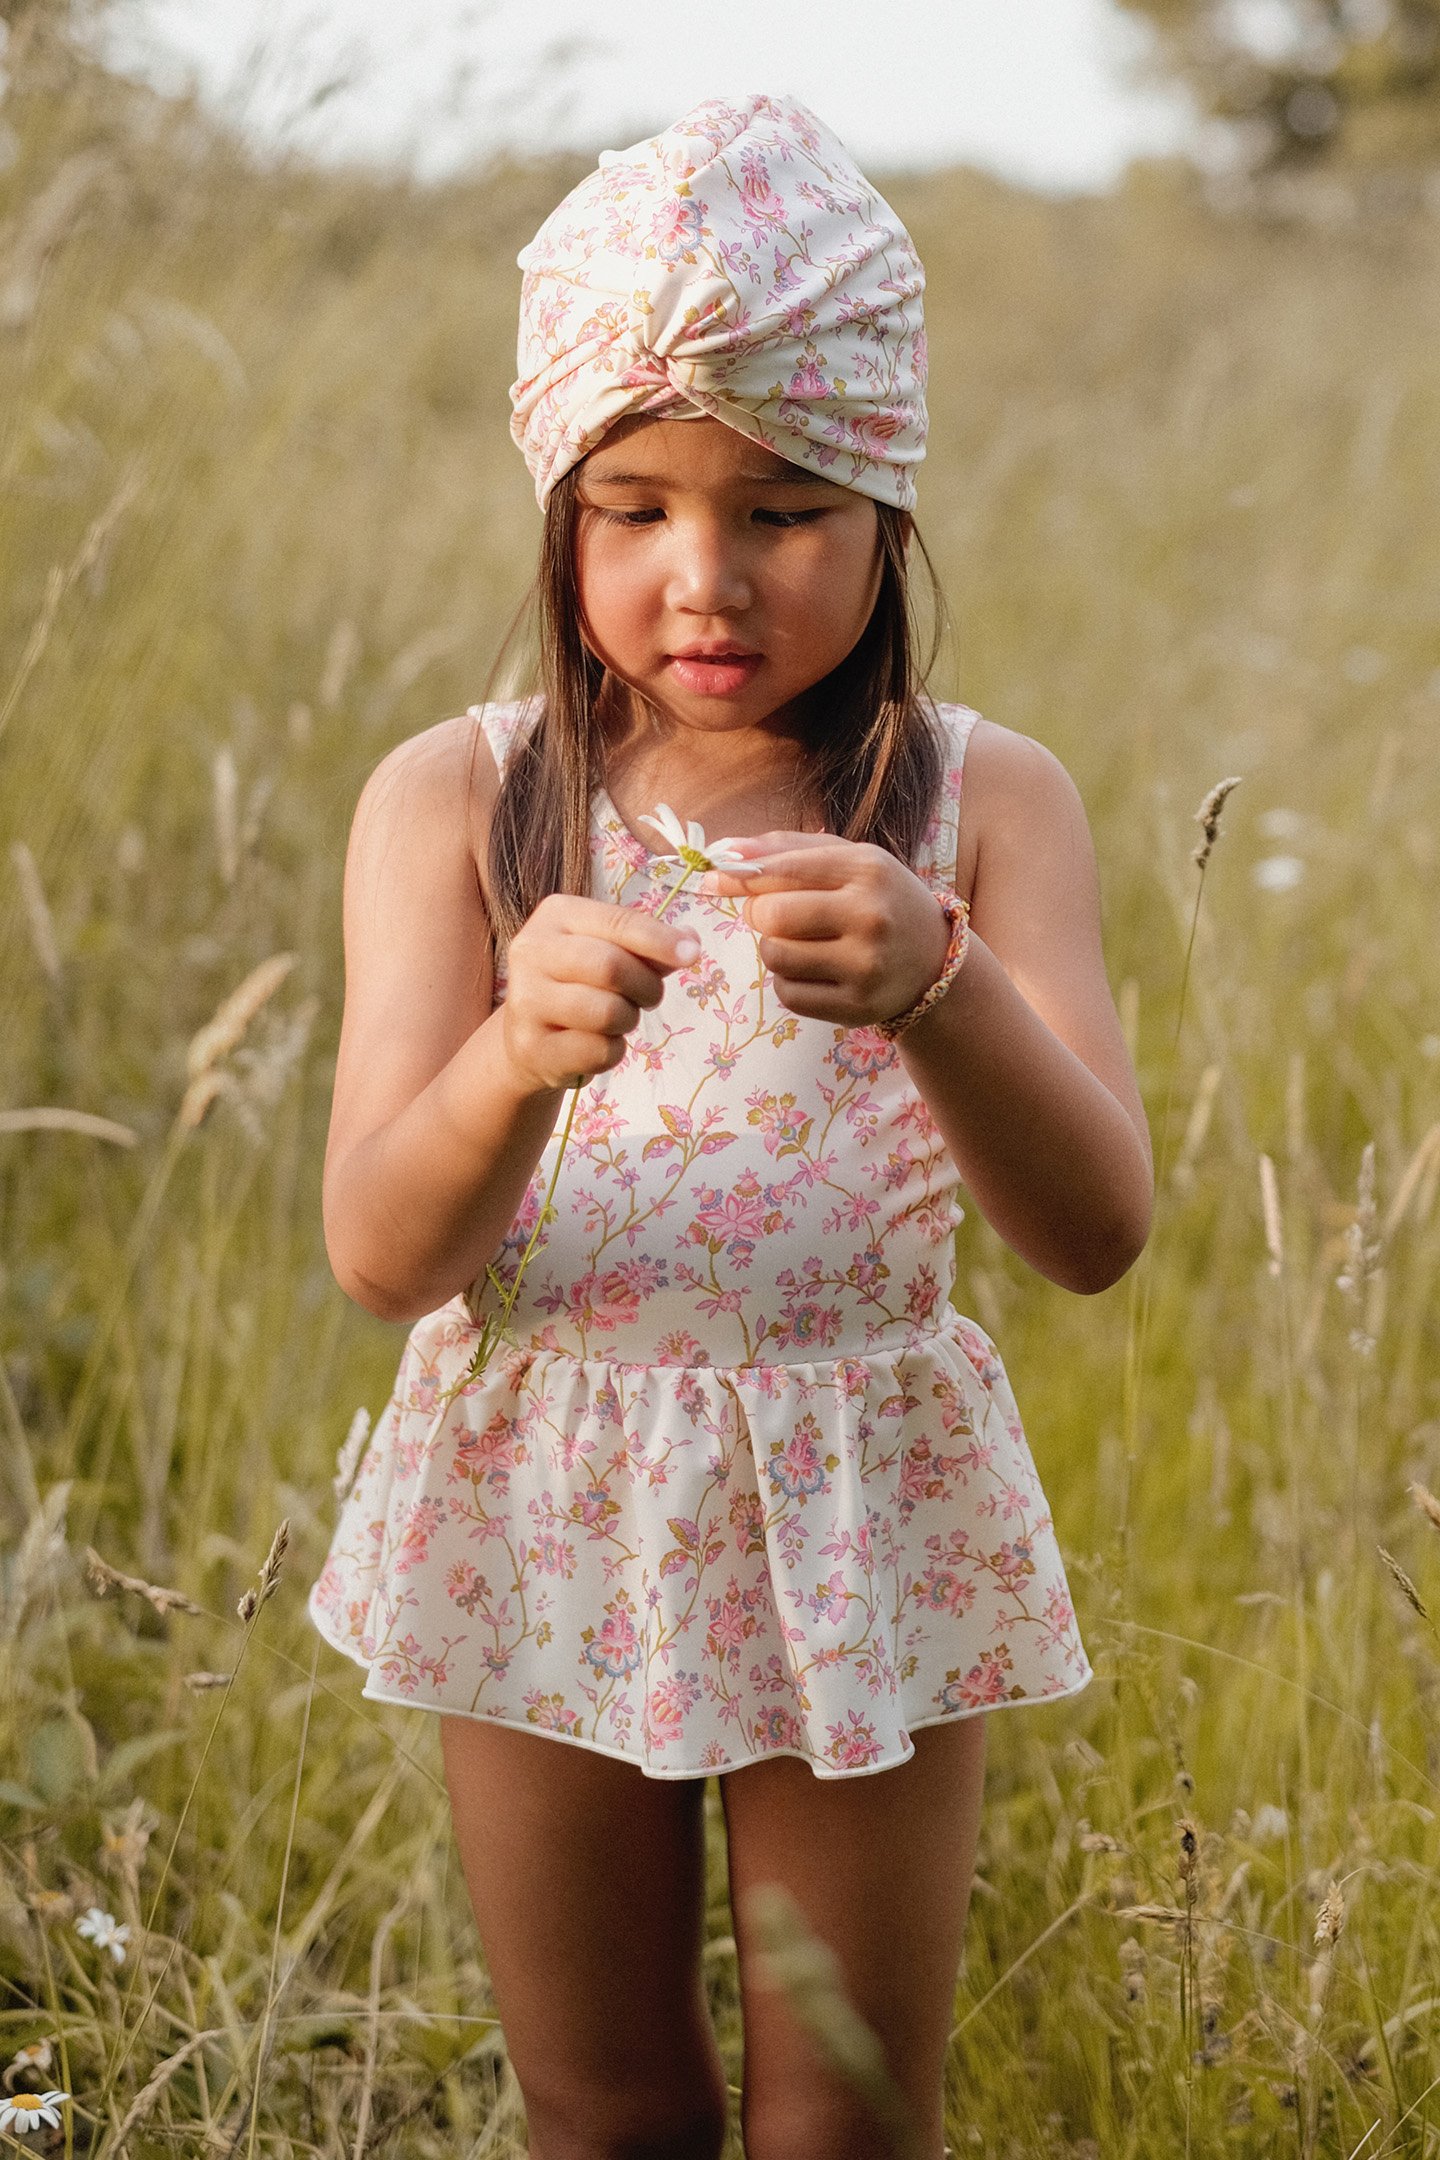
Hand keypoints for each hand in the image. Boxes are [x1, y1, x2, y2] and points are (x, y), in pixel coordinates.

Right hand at [500, 894, 697, 1093]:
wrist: (529, 1036)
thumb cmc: (579, 983)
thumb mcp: (609, 951)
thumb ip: (647, 946)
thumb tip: (690, 942)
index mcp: (555, 915)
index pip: (617, 921)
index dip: (659, 939)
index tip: (692, 955)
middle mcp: (532, 952)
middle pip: (611, 966)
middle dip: (646, 986)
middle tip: (650, 997)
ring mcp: (526, 1001)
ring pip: (607, 1012)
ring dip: (628, 1020)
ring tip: (618, 1018)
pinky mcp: (532, 1046)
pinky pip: (599, 1050)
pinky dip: (613, 1050)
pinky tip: (598, 1042)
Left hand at [700, 833, 951, 1027]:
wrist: (936, 962)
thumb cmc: (880, 900)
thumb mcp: (850, 861)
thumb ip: (787, 849)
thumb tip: (725, 850)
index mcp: (868, 869)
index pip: (782, 869)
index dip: (738, 876)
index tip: (713, 879)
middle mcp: (871, 916)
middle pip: (771, 916)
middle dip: (759, 914)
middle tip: (774, 915)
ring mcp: (866, 966)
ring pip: (775, 956)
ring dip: (775, 949)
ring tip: (802, 943)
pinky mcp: (857, 1007)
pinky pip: (788, 994)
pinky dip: (789, 982)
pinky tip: (816, 972)